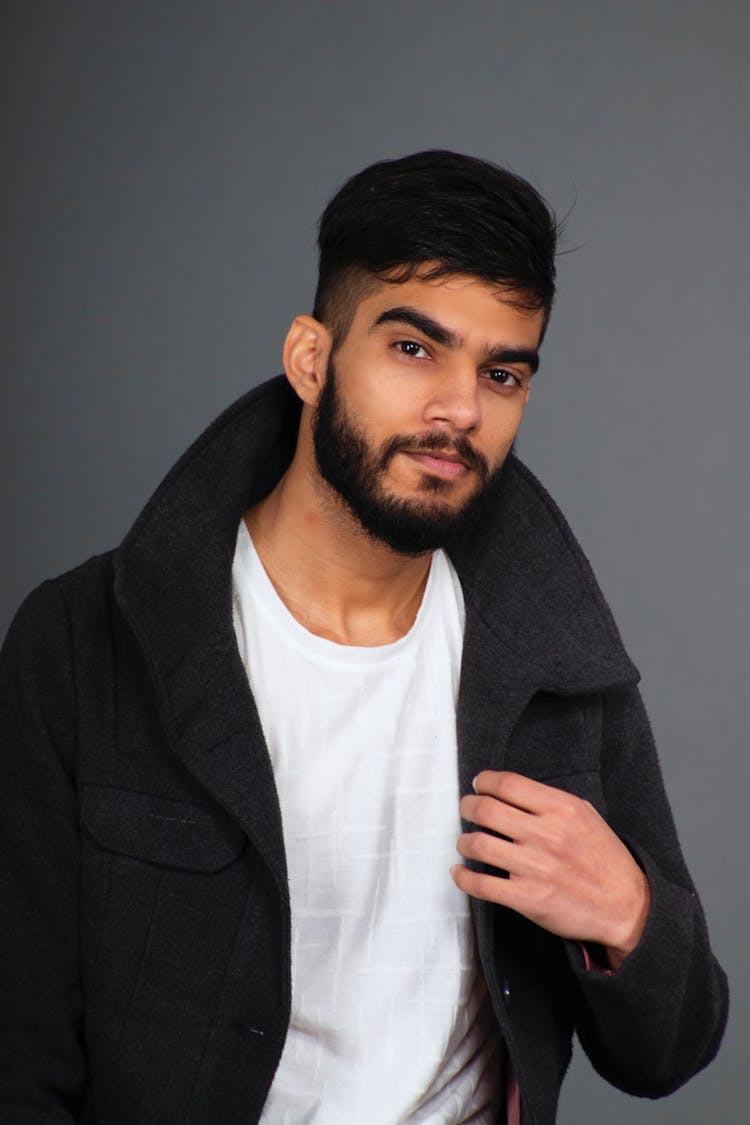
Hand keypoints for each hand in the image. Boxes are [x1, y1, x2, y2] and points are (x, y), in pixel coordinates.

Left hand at [452, 770, 650, 969]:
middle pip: (486, 809)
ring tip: (466, 842)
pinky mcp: (528, 899)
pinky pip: (480, 885)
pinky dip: (463, 877)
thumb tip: (510, 790)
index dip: (484, 782)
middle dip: (467, 806)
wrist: (626, 907)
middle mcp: (546, 835)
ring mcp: (535, 867)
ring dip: (464, 841)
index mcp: (562, 809)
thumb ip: (549, 801)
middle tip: (467, 809)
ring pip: (478, 844)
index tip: (479, 785)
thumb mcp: (585, 815)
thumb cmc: (604, 859)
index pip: (507, 783)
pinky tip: (460, 873)